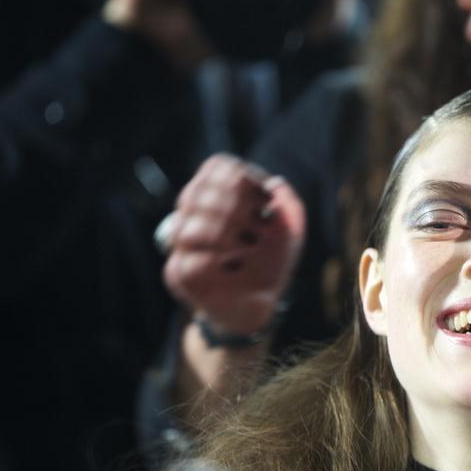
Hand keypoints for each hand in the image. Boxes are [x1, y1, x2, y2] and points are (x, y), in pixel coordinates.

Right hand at [163, 154, 305, 335]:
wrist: (260, 303)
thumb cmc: (270, 261)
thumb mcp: (290, 231)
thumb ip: (289, 204)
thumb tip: (276, 184)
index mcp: (215, 195)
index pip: (216, 167)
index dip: (244, 178)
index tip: (267, 201)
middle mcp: (192, 214)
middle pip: (197, 193)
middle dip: (236, 207)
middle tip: (262, 226)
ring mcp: (181, 246)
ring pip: (189, 229)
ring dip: (227, 234)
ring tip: (252, 244)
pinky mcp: (179, 275)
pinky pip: (192, 263)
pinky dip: (220, 262)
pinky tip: (236, 265)